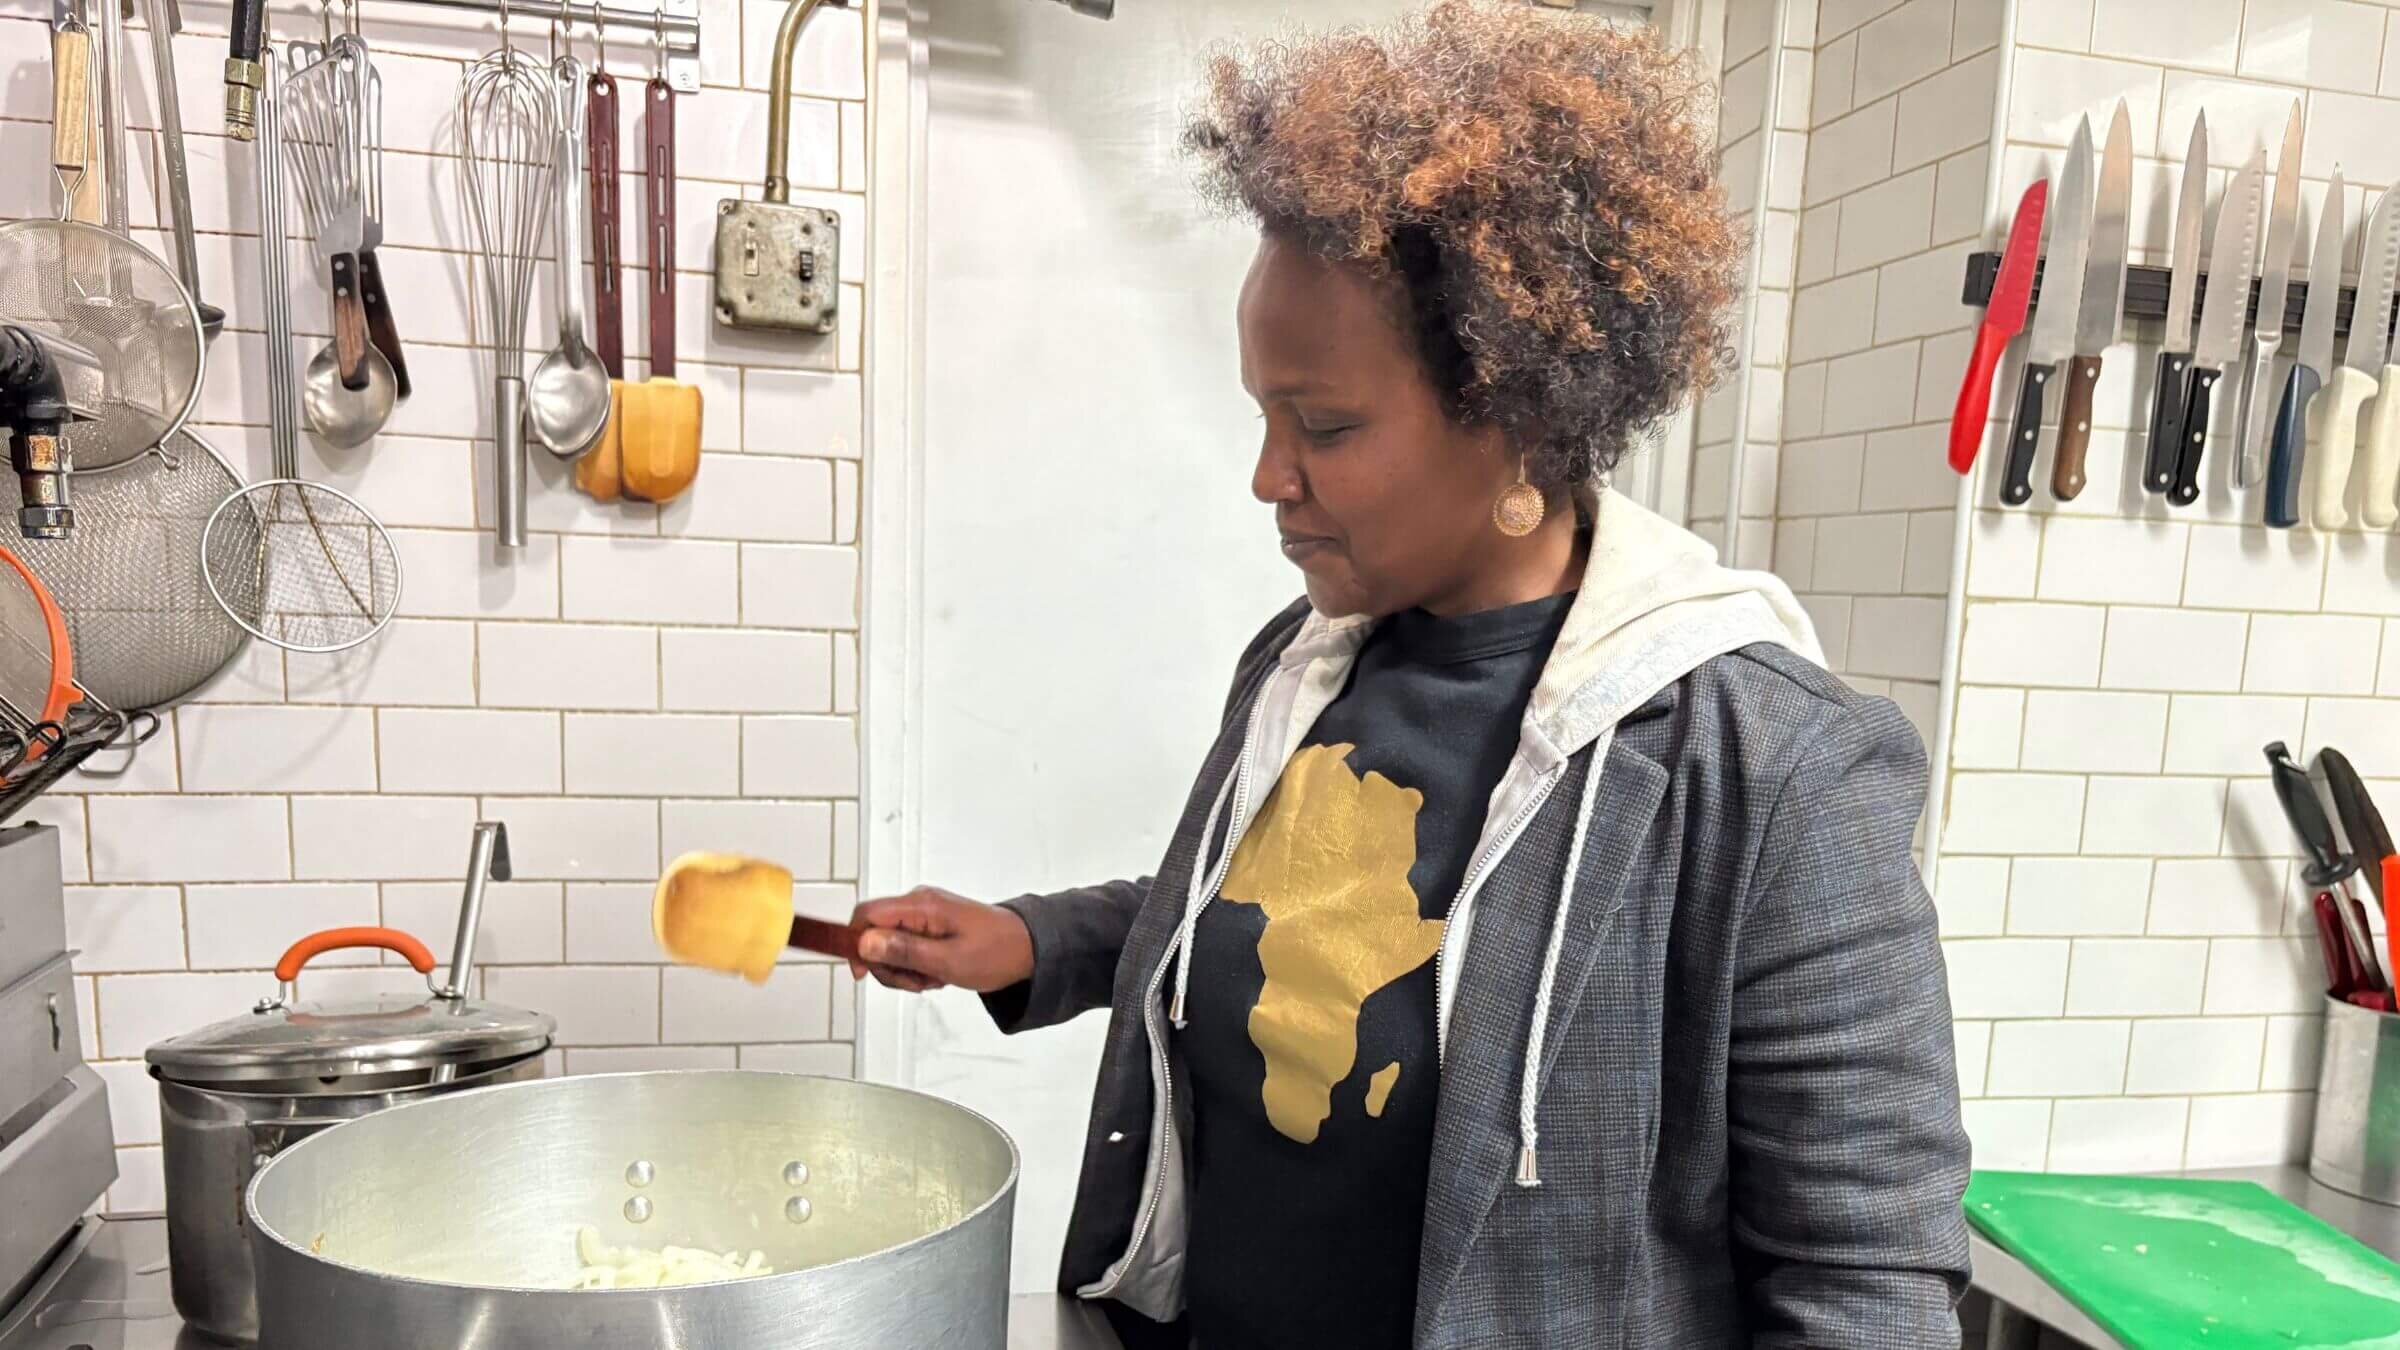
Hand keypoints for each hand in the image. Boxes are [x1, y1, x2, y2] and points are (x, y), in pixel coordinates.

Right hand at [849, 887, 1033, 993]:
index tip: (863, 973)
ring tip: (933, 978)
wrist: (1028, 949)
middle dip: (888, 966)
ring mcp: (923, 914)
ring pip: (888, 945)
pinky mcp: (930, 925)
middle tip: (917, 983)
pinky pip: (905, 946)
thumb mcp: (948, 961)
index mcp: (921, 905)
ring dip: (904, 970)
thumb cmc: (996, 952)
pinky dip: (915, 966)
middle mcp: (918, 903)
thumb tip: (864, 944)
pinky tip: (936, 974)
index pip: (866, 914)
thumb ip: (904, 952)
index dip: (855, 944)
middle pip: (873, 934)